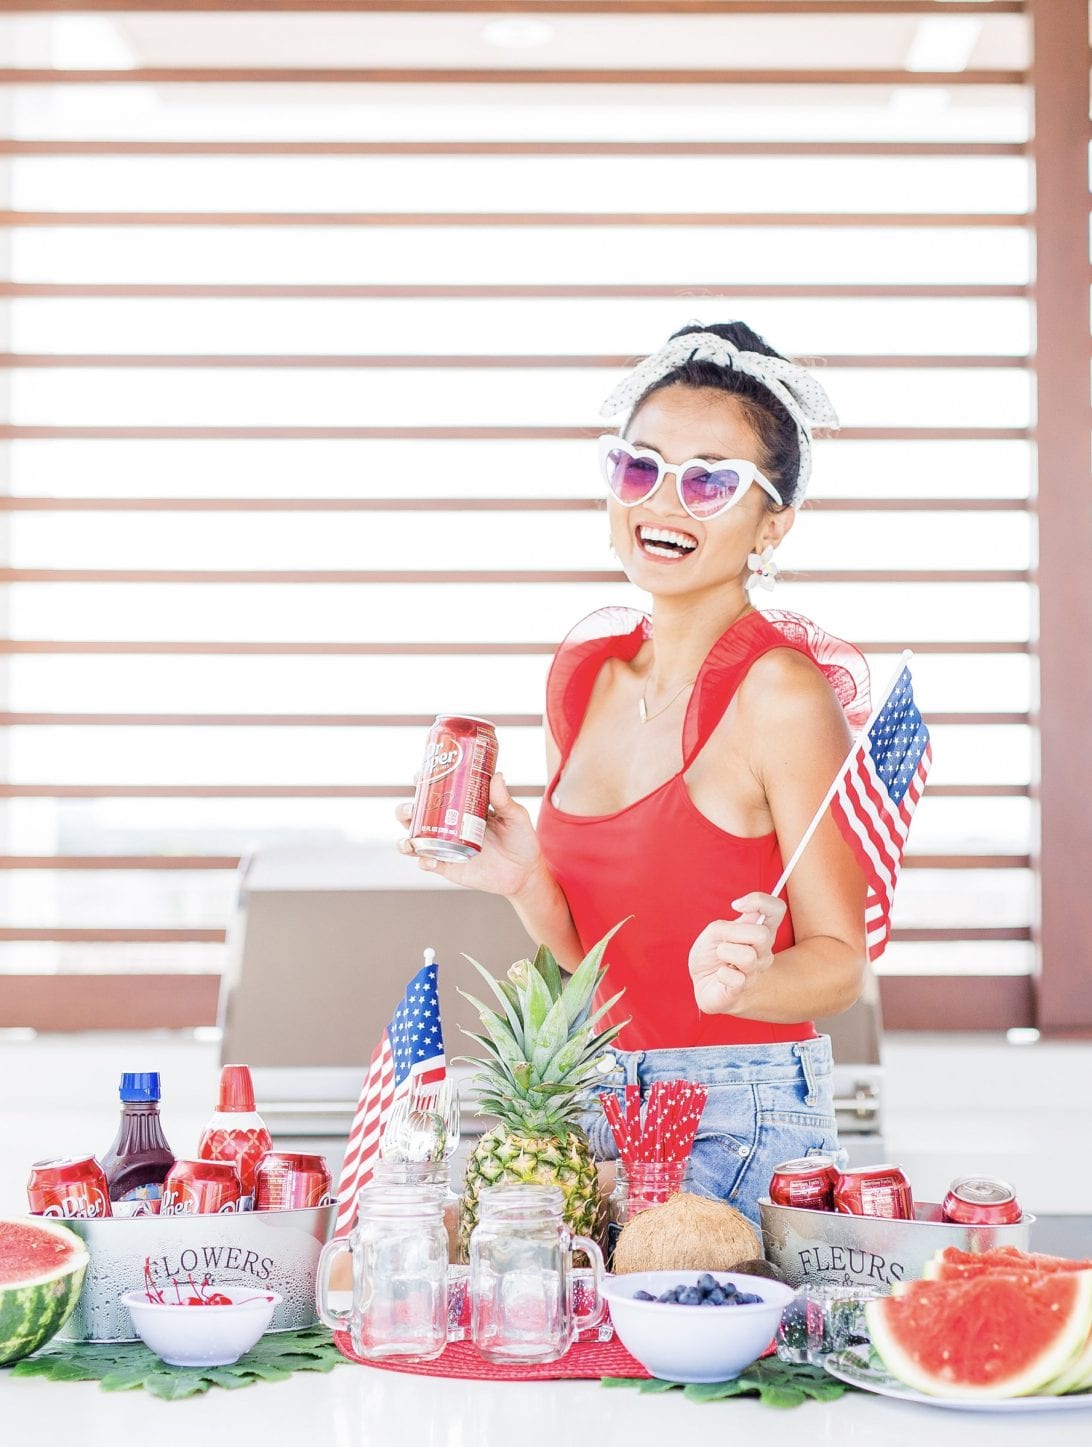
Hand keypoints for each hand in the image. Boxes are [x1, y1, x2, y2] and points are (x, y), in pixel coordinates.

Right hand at [395, 771, 544, 899]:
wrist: (524, 873)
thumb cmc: (521, 840)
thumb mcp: (515, 817)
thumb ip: (505, 800)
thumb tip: (497, 775)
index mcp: (461, 808)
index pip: (436, 792)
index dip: (423, 783)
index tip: (419, 775)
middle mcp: (449, 826)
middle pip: (417, 815)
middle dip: (406, 810)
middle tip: (411, 807)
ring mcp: (446, 847)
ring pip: (416, 840)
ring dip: (406, 838)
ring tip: (409, 840)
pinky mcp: (449, 867)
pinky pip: (429, 863)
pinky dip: (424, 861)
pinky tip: (429, 860)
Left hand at [688, 892, 786, 1015]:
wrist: (702, 981)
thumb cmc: (712, 953)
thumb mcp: (716, 931)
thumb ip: (733, 924)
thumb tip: (746, 913)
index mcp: (760, 931)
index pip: (777, 908)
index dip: (759, 901)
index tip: (736, 906)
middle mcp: (764, 951)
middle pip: (762, 935)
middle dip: (734, 935)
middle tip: (723, 942)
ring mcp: (756, 972)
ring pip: (748, 957)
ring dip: (725, 953)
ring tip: (721, 959)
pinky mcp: (744, 989)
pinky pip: (735, 978)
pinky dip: (721, 974)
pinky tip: (721, 976)